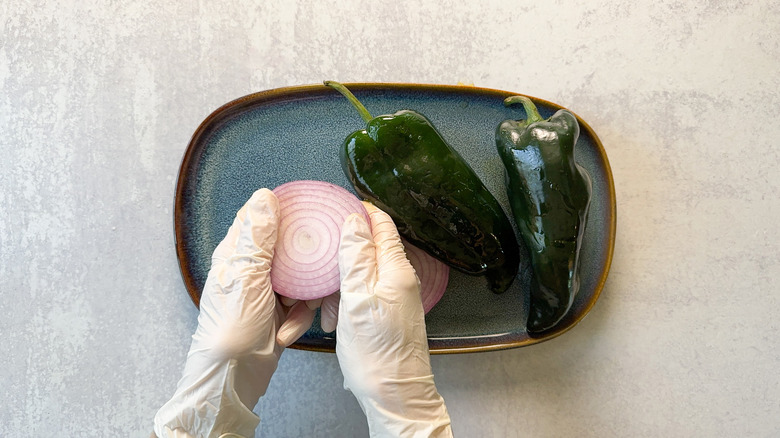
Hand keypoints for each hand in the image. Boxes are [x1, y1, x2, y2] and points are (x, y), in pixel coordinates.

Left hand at [154, 189, 324, 437]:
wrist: (233, 378)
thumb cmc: (230, 330)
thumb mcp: (246, 279)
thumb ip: (258, 238)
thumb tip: (265, 196)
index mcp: (236, 254)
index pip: (259, 217)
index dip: (284, 209)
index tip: (310, 208)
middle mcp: (251, 268)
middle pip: (289, 246)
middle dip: (305, 260)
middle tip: (316, 267)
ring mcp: (267, 290)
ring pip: (301, 275)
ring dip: (306, 295)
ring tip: (296, 310)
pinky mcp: (280, 311)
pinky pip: (303, 302)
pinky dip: (301, 317)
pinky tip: (288, 332)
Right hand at [336, 202, 452, 437]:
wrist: (395, 394)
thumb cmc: (377, 353)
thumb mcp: (357, 299)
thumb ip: (356, 258)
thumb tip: (354, 221)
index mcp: (395, 270)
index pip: (382, 226)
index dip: (362, 211)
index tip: (339, 203)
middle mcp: (399, 279)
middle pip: (371, 246)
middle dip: (344, 245)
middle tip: (318, 244)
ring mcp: (395, 296)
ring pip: (364, 271)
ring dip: (341, 277)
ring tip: (321, 290)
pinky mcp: (387, 313)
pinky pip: (364, 293)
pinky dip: (346, 297)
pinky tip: (332, 313)